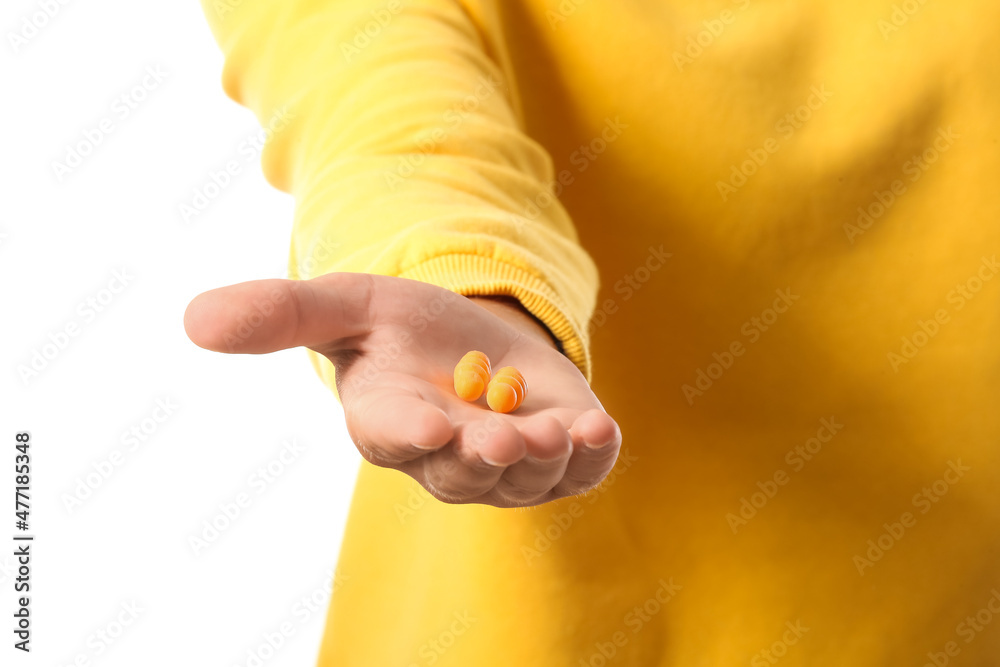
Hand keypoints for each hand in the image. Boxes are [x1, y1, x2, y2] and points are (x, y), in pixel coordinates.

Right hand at [183, 272, 621, 507]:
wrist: (476, 336)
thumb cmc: (404, 326)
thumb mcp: (348, 303)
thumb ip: (282, 314)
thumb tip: (194, 319)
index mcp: (391, 422)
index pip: (393, 438)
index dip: (410, 435)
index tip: (426, 427)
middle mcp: (447, 457)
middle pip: (463, 474)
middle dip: (482, 459)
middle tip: (497, 439)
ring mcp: (507, 461)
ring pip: (524, 480)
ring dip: (542, 460)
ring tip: (559, 430)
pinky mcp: (558, 452)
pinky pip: (577, 472)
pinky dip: (591, 458)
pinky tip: (599, 429)